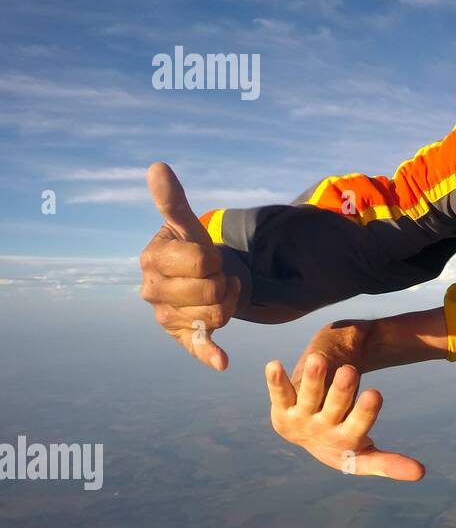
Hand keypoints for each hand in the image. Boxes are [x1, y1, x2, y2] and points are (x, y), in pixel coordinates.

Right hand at [138, 162, 240, 369]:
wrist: (202, 278)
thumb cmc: (193, 249)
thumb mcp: (187, 226)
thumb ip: (173, 201)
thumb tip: (157, 167)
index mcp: (152, 260)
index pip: (202, 261)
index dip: (215, 257)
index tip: (209, 255)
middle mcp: (152, 291)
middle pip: (211, 290)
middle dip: (223, 279)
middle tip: (217, 274)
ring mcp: (166, 317)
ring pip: (218, 314)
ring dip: (230, 301)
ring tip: (221, 291)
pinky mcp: (183, 337)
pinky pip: (198, 347)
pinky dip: (210, 354)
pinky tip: (222, 360)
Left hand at [265, 352, 424, 480]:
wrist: (305, 433)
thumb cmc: (343, 438)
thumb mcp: (365, 453)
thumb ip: (390, 464)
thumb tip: (421, 474)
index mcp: (345, 443)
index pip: (358, 428)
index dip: (365, 412)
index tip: (376, 393)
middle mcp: (321, 431)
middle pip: (334, 408)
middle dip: (341, 391)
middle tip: (349, 372)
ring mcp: (300, 418)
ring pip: (308, 395)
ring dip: (312, 379)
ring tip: (319, 360)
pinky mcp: (282, 407)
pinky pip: (279, 393)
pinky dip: (275, 380)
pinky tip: (273, 366)